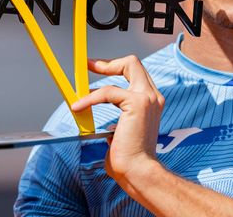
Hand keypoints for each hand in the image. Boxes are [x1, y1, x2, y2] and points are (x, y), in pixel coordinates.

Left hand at [71, 56, 164, 183]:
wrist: (137, 171)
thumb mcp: (119, 129)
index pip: (134, 73)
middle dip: (109, 62)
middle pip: (133, 62)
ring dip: (99, 73)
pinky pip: (108, 91)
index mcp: (151, 102)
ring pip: (125, 67)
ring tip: (81, 89)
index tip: (96, 69)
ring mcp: (147, 98)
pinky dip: (91, 97)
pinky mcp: (137, 103)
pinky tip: (79, 106)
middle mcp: (153, 97)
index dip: (115, 67)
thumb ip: (115, 116)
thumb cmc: (127, 157)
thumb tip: (93, 109)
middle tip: (89, 65)